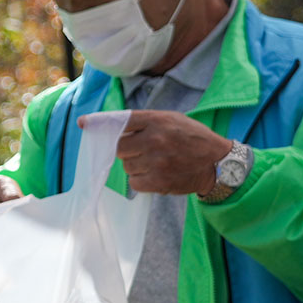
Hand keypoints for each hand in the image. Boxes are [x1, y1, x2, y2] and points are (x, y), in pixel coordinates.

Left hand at [82, 110, 231, 195]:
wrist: (218, 163)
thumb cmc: (192, 138)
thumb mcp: (171, 120)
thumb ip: (145, 122)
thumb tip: (115, 129)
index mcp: (157, 121)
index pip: (121, 120)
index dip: (100, 122)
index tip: (83, 123)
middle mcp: (155, 140)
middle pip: (119, 147)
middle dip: (126, 150)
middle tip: (141, 150)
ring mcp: (156, 162)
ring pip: (126, 166)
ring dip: (135, 166)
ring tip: (155, 162)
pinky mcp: (159, 181)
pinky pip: (135, 182)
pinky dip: (141, 180)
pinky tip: (156, 174)